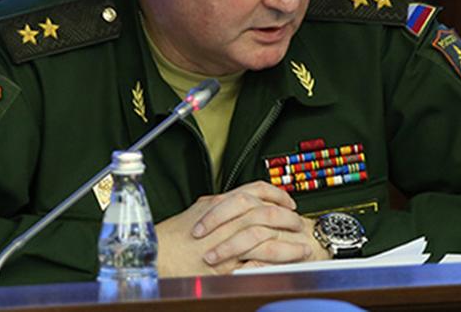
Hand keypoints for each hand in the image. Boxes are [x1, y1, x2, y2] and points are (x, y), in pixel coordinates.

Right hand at [155, 181, 328, 276]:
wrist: (158, 253)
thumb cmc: (175, 234)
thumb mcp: (199, 209)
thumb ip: (219, 203)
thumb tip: (235, 197)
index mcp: (222, 204)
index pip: (257, 191)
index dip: (277, 195)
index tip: (289, 202)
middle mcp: (227, 221)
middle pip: (268, 214)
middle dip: (288, 220)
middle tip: (299, 225)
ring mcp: (228, 244)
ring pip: (267, 240)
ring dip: (288, 246)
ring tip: (302, 249)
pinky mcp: (226, 267)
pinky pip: (256, 266)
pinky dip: (272, 266)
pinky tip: (284, 267)